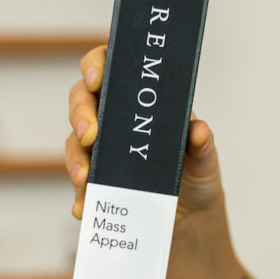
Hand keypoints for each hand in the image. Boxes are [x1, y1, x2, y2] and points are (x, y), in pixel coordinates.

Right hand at [66, 45, 222, 219]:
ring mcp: (101, 151)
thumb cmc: (196, 173)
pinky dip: (81, 196)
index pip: (109, 68)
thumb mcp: (205, 157)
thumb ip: (203, 143)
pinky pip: (81, 186)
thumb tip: (199, 131)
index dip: (96, 65)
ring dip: (75, 158)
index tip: (96, 79)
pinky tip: (83, 207)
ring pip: (74, 143)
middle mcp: (114, 120)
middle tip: (88, 134)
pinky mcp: (97, 182)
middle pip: (82, 102)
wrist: (191, 213)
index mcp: (138, 100)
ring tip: (83, 177)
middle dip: (80, 114)